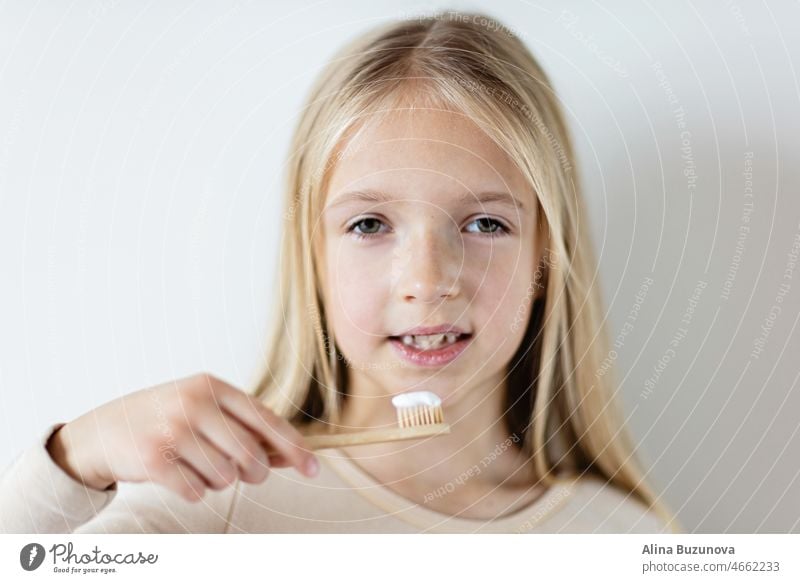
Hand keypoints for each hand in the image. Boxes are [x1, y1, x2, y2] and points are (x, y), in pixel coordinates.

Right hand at [46, 373, 318, 501]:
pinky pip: (195, 492)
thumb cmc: (166, 421)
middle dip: (252, 473)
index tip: (313, 469)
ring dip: (216, 481)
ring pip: (224, 478)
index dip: (293, 448)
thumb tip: (293, 455)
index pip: (266, 420)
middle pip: (250, 456)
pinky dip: (192, 491)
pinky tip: (176, 475)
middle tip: (241, 473)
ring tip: (196, 466)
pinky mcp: (152, 457)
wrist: (102, 431)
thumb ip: (246, 430)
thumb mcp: (205, 411)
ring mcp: (172, 429)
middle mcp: (194, 402)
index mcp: (212, 386)